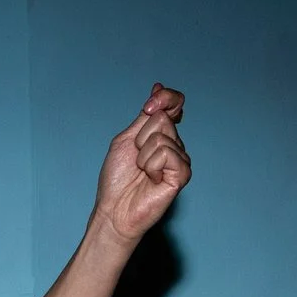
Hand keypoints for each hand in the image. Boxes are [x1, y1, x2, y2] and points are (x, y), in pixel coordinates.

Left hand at [92, 83, 189, 245]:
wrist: (114, 210)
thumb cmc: (117, 179)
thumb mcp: (126, 139)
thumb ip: (144, 117)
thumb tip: (157, 87)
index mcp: (161, 134)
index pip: (174, 103)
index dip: (165, 98)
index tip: (148, 106)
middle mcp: (174, 144)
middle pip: (162, 119)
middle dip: (140, 138)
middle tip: (136, 160)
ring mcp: (180, 159)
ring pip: (162, 136)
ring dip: (143, 155)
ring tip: (142, 172)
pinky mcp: (182, 174)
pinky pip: (166, 153)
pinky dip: (151, 165)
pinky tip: (151, 179)